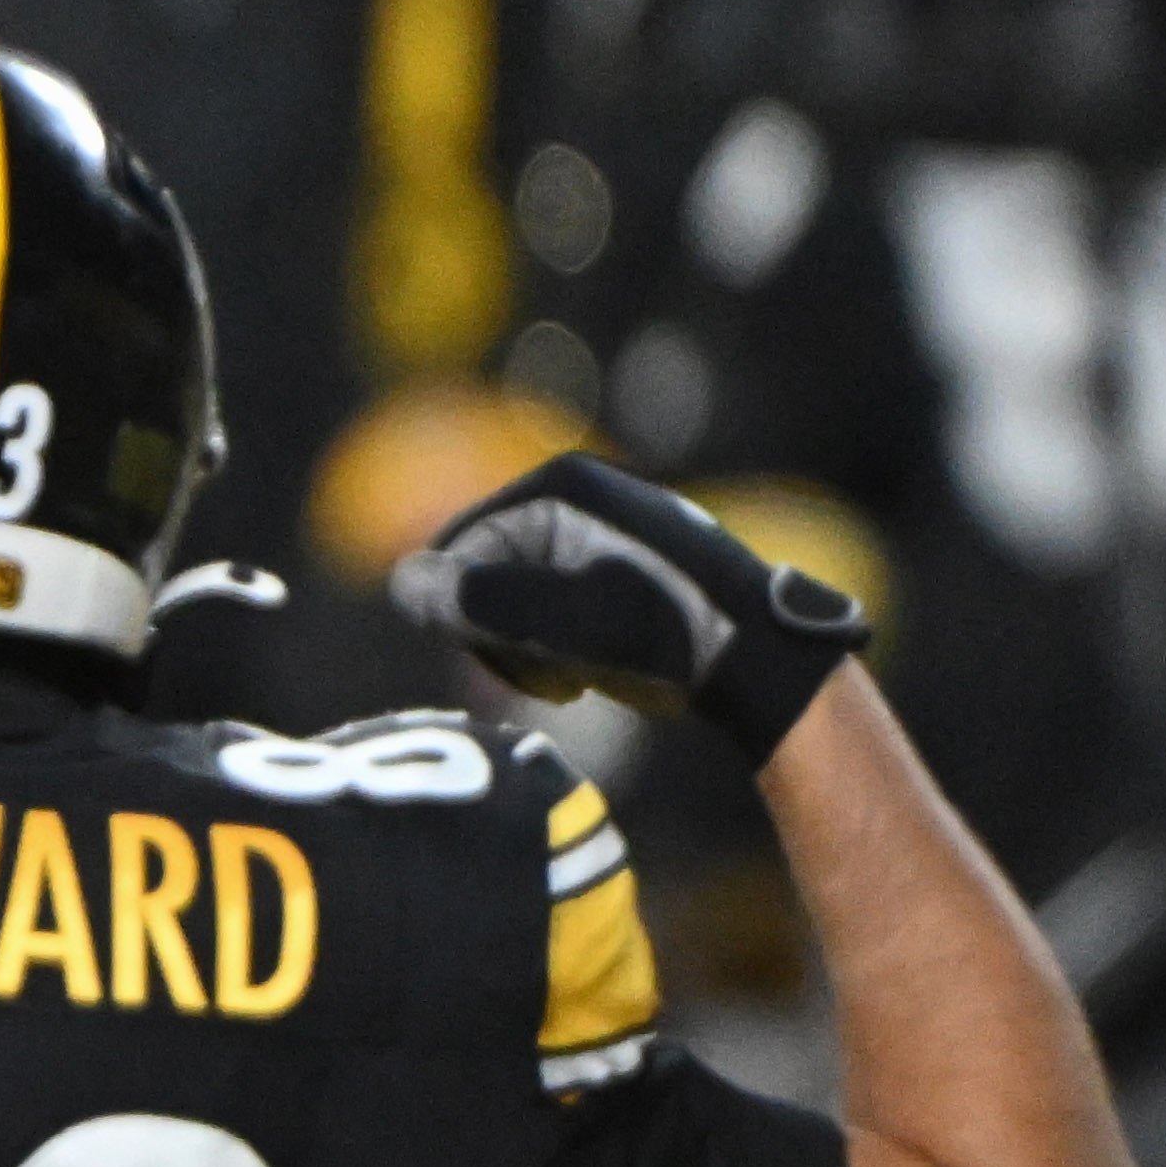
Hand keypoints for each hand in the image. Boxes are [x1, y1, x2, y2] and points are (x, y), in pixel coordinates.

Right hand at [392, 450, 869, 761]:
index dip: (468, 619)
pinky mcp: (626, 556)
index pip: (458, 552)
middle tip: (551, 682)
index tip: (516, 669)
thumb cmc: (663, 634)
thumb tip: (404, 583)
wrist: (761, 654)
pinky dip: (560, 637)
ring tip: (577, 678)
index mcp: (559, 485)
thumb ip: (478, 600)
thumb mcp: (561, 623)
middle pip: (485, 570)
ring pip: (519, 590)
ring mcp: (606, 522)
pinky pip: (557, 595)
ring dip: (530, 643)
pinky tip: (597, 666)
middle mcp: (580, 490)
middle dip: (502, 633)